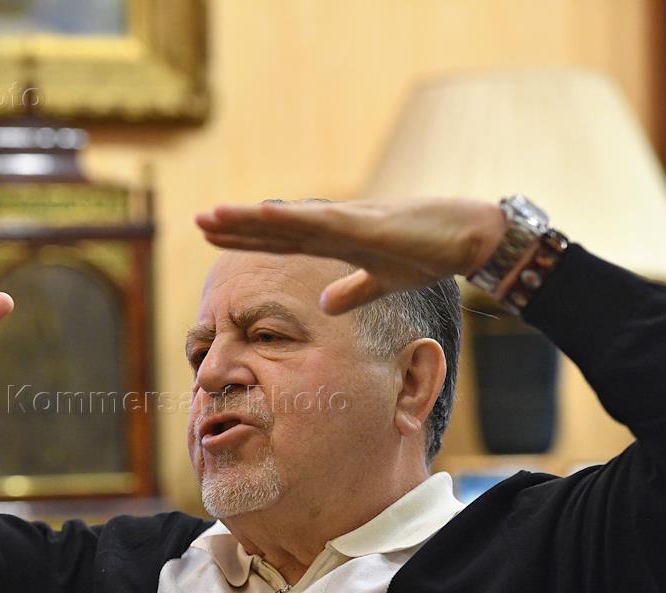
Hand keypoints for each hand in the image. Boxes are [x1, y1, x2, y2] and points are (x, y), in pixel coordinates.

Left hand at [195, 198, 506, 313]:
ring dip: (251, 218)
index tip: (213, 235)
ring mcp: (348, 220)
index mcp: (335, 239)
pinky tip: (265, 216)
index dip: (246, 238)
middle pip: (275, 228)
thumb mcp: (382, 282)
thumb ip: (351, 291)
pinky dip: (293, 219)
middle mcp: (334, 224)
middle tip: (198, 220)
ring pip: (289, 220)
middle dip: (236, 225)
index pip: (280, 240)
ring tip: (215, 215)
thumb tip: (323, 303)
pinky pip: (322, 221)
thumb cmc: (427, 254)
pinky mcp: (367, 223)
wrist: (466, 237)